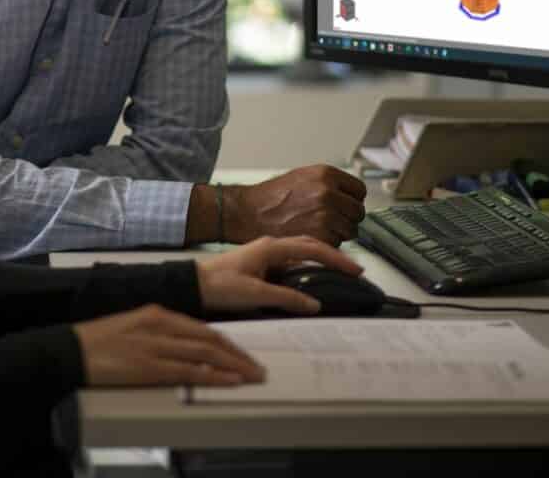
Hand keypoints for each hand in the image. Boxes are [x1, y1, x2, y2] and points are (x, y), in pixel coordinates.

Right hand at [74, 304, 264, 387]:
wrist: (73, 349)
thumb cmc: (100, 340)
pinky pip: (189, 372)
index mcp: (158, 313)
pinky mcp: (150, 366)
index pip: (202, 328)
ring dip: (233, 366)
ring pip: (205, 354)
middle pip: (210, 340)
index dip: (227, 342)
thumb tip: (181, 345)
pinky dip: (212, 376)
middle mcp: (162, 325)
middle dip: (237, 355)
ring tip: (251, 376)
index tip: (243, 354)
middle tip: (256, 368)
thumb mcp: (134, 326)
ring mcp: (157, 346)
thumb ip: (159, 332)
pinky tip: (228, 382)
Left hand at [196, 236, 362, 315]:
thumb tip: (314, 303)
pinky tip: (313, 279)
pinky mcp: (261, 264)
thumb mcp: (255, 294)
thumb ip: (286, 298)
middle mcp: (270, 246)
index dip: (336, 258)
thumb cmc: (218, 285)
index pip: (312, 248)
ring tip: (339, 273)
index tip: (355, 269)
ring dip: (321, 260)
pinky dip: (307, 268)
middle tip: (354, 270)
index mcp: (270, 247)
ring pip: (300, 253)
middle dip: (333, 256)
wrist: (193, 284)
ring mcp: (265, 253)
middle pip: (309, 246)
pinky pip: (291, 262)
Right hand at [229, 165, 366, 244]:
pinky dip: (327, 244)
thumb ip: (329, 183)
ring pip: (350, 230)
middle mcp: (328, 192)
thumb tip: (350, 195)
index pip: (359, 190)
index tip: (345, 205)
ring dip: (338, 233)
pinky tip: (311, 236)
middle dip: (347, 218)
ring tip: (318, 228)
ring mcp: (325, 215)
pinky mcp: (321, 236)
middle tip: (330, 220)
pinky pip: (338, 244)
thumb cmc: (273, 197)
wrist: (251, 213)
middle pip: (358, 212)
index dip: (352, 199)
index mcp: (326, 174)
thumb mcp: (303, 177)